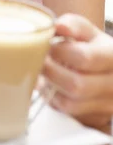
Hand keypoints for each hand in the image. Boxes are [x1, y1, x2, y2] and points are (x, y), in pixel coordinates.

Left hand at [43, 13, 112, 127]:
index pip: (83, 58)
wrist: (106, 68)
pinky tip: (52, 87)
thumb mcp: (85, 30)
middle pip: (76, 86)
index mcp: (112, 56)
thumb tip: (59, 27)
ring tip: (43, 74)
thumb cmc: (91, 45)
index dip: (59, 52)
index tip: (47, 46)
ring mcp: (107, 106)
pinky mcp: (96, 120)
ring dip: (50, 89)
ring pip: (70, 105)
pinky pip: (69, 116)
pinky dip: (55, 101)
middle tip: (39, 62)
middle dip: (50, 72)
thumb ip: (72, 25)